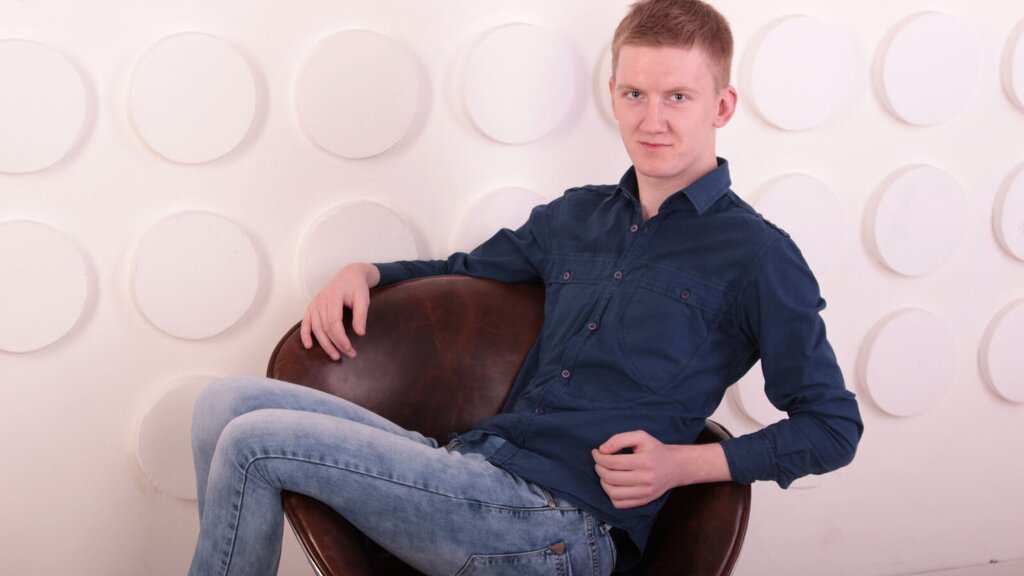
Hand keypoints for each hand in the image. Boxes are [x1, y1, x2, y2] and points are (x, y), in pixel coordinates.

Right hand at [300, 263, 379, 360]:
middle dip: (336, 344)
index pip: (334, 322)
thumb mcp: (363, 298)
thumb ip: (361, 315)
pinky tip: (308, 346)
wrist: (349, 275)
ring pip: (316, 328)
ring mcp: (315, 303)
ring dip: (324, 344)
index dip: (340, 337)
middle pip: (325, 327)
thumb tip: (360, 333)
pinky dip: (305, 334)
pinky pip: (306, 322)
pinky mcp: (312, 306)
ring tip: (335, 355)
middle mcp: (321, 300)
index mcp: (333, 296)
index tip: (349, 348)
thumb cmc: (357, 287)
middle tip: (349, 354)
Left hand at [592, 430, 730, 508]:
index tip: (596, 452)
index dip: (599, 457)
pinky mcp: (643, 501)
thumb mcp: (641, 437)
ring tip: (604, 473)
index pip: (612, 462)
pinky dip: (610, 495)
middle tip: (598, 462)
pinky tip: (612, 484)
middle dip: (598, 468)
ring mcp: (645, 493)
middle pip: (611, 477)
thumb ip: (620, 439)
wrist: (675, 467)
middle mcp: (645, 479)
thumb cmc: (655, 450)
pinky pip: (619, 503)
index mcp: (644, 461)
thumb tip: (602, 450)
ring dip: (602, 482)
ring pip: (613, 493)